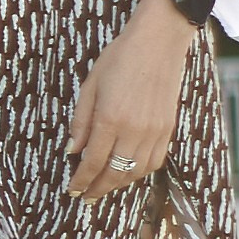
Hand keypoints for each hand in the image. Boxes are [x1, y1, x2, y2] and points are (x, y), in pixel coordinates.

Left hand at [66, 0, 191, 202]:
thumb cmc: (120, 58)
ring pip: (135, 172)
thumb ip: (80, 121)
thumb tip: (71, 150)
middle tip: (85, 196)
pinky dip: (139, 172)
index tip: (73, 190)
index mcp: (110, 118)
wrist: (159, 42)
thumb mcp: (90, 85)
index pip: (92, 162)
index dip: (81, 180)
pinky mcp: (168, 129)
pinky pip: (154, 162)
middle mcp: (134, 130)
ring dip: (118, 184)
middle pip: (114, 173)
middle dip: (98, 189)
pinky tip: (128, 171)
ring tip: (104, 186)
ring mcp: (154, 131)